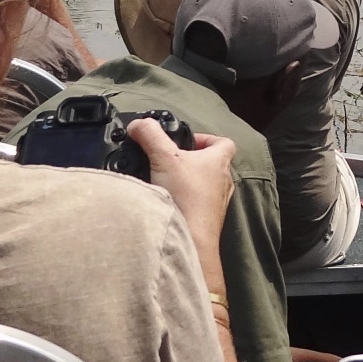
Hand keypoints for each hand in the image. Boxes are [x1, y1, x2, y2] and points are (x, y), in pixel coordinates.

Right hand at [133, 120, 235, 246]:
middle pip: (213, 164)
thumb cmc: (185, 194)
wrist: (191, 238)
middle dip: (193, 161)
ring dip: (190, 182)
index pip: (224, 142)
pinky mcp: (209, 219)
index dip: (207, 138)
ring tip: (167, 181)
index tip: (187, 142)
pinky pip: (200, 205)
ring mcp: (218, 202)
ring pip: (207, 185)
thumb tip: (138, 124)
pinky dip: (187, 200)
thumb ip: (150, 136)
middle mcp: (224, 181)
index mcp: (219, 162)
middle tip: (171, 161)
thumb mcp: (163, 157)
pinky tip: (170, 202)